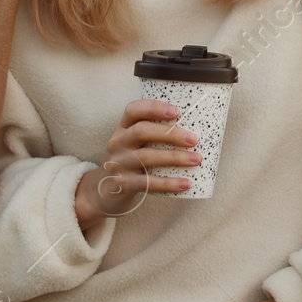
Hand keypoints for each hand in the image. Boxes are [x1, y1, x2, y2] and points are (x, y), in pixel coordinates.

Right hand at [74, 98, 200, 227]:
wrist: (105, 193)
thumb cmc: (131, 162)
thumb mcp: (135, 144)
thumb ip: (156, 135)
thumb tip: (196, 130)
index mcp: (123, 128)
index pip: (133, 110)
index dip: (154, 108)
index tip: (176, 111)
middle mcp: (118, 142)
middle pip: (141, 131)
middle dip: (170, 134)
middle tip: (194, 139)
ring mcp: (119, 163)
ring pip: (146, 157)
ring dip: (174, 157)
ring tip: (196, 159)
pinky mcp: (123, 184)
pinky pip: (147, 182)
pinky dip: (168, 183)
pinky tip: (186, 183)